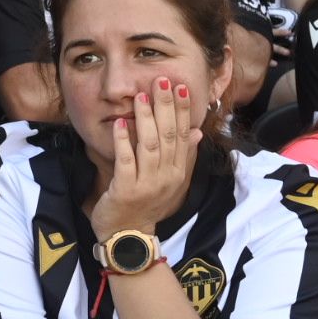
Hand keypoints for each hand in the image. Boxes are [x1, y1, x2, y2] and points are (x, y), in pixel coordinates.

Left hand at [90, 77, 199, 240]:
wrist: (128, 237)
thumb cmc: (145, 205)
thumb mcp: (169, 180)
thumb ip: (182, 156)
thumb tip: (197, 131)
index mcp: (178, 172)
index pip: (184, 135)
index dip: (182, 110)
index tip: (180, 86)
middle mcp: (167, 176)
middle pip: (169, 135)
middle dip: (165, 106)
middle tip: (161, 81)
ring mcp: (148, 184)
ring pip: (150, 145)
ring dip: (146, 118)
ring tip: (140, 95)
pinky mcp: (126, 190)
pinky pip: (125, 160)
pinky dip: (123, 140)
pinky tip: (120, 122)